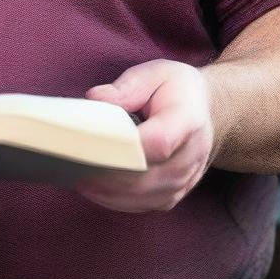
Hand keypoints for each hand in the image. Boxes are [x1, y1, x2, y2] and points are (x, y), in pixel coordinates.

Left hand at [75, 59, 217, 212]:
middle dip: (109, 173)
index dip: (127, 146)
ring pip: (145, 197)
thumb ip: (127, 86)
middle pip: (148, 176)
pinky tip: (94, 189)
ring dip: (109, 192)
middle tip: (74, 164)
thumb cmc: (175, 90)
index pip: (160, 142)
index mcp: (188, 120)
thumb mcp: (155, 73)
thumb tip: (95, 99)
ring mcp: (185, 179)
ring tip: (78, 177)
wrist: (205, 111)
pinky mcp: (174, 193)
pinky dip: (118, 201)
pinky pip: (145, 205)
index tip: (95, 141)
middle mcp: (191, 156)